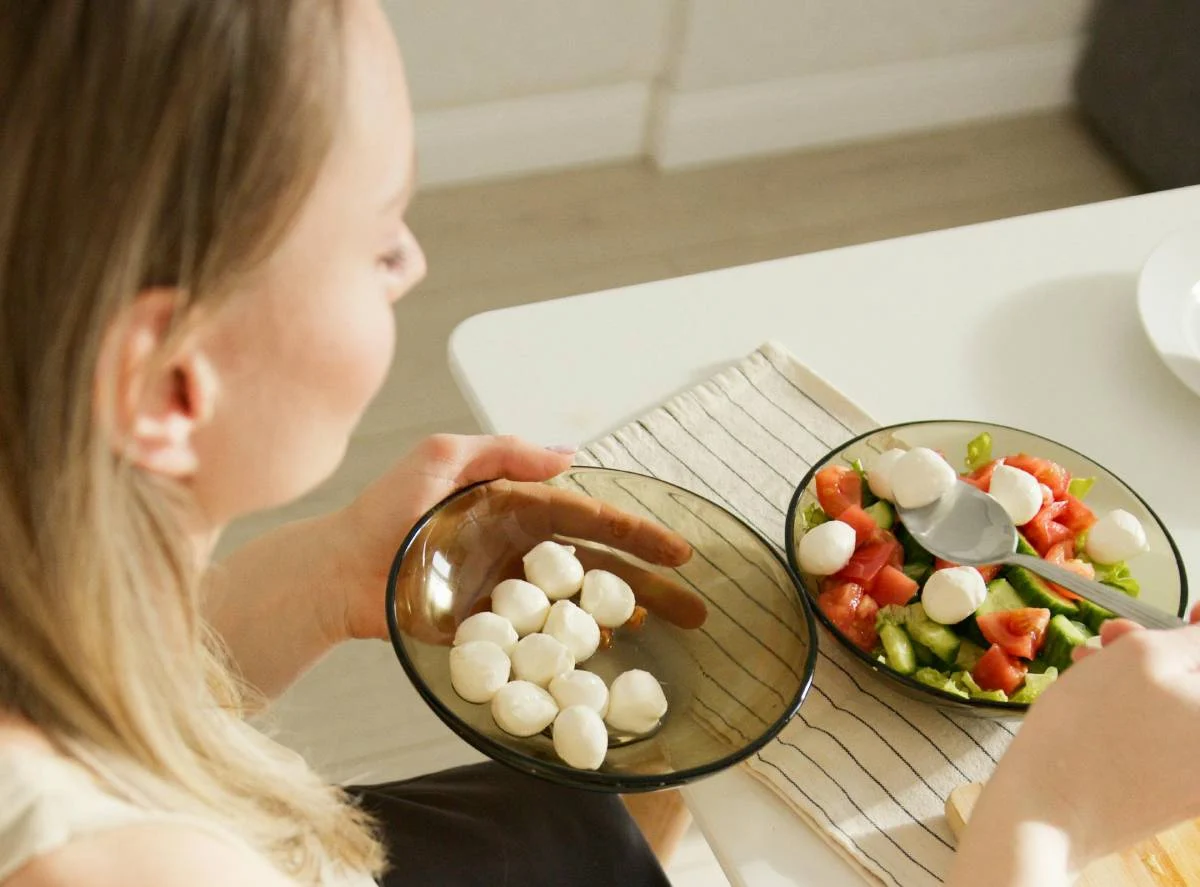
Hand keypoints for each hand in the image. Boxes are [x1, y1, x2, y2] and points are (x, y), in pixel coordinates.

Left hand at [324, 434, 695, 643]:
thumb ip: (500, 451)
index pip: (592, 520)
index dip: (637, 534)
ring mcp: (510, 595)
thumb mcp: (438, 458)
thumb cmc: (382, 510)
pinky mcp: (490, 632)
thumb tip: (569, 456)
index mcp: (520, 508)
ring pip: (579, 608)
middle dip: (649, 585)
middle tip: (695, 607)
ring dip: (622, 620)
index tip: (680, 550)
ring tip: (664, 634)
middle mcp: (524, 552)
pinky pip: (542, 643)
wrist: (336, 571)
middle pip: (599, 569)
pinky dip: (575, 650)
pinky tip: (603, 657)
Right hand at [957, 609, 1199, 880]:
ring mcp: (1199, 779)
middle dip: (1160, 650)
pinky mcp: (1174, 795)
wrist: (1047, 810)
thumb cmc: (1090, 728)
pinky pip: (1165, 735)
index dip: (1197, 628)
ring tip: (1086, 665)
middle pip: (1196, 681)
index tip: (1179, 613)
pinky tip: (1092, 698)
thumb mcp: (1144, 656)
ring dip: (1138, 676)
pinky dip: (1135, 711)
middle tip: (1111, 636)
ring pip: (1178, 705)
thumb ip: (1194, 640)